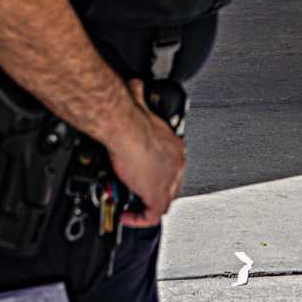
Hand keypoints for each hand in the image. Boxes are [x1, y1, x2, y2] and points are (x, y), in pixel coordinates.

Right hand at [108, 79, 185, 227]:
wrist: (126, 128)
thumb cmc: (131, 118)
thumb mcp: (139, 103)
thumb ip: (138, 94)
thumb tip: (134, 84)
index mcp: (173, 145)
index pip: (171, 165)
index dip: (157, 173)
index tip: (142, 175)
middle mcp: (175, 163)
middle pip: (169, 186)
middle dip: (152, 191)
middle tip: (135, 192)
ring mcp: (168, 181)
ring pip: (163, 202)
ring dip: (146, 205)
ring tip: (130, 204)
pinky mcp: (156, 196)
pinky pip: (151, 216)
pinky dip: (139, 218)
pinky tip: (126, 215)